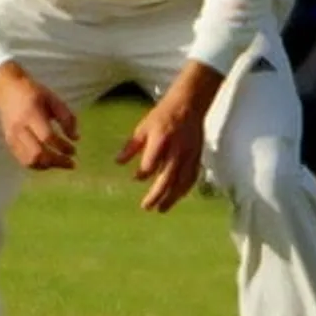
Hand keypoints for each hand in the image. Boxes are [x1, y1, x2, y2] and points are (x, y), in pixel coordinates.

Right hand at [0, 62, 78, 170]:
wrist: (6, 89)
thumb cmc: (33, 92)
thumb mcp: (53, 99)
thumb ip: (66, 118)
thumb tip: (76, 138)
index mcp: (31, 114)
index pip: (47, 137)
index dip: (62, 146)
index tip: (74, 150)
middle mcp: (19, 128)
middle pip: (37, 154)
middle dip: (57, 162)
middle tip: (71, 163)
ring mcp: (12, 137)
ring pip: (29, 161)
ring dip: (48, 166)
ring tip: (60, 163)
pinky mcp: (9, 142)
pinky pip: (23, 160)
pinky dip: (38, 164)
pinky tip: (48, 161)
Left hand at [115, 61, 222, 211]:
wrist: (189, 105)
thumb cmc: (162, 116)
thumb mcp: (143, 127)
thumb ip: (131, 146)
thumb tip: (118, 162)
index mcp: (161, 139)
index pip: (151, 162)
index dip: (143, 173)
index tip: (135, 178)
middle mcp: (176, 149)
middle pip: (167, 177)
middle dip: (157, 194)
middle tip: (146, 207)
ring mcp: (189, 154)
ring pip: (181, 181)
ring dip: (171, 197)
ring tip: (161, 209)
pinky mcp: (197, 156)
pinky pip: (192, 177)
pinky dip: (184, 190)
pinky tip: (176, 198)